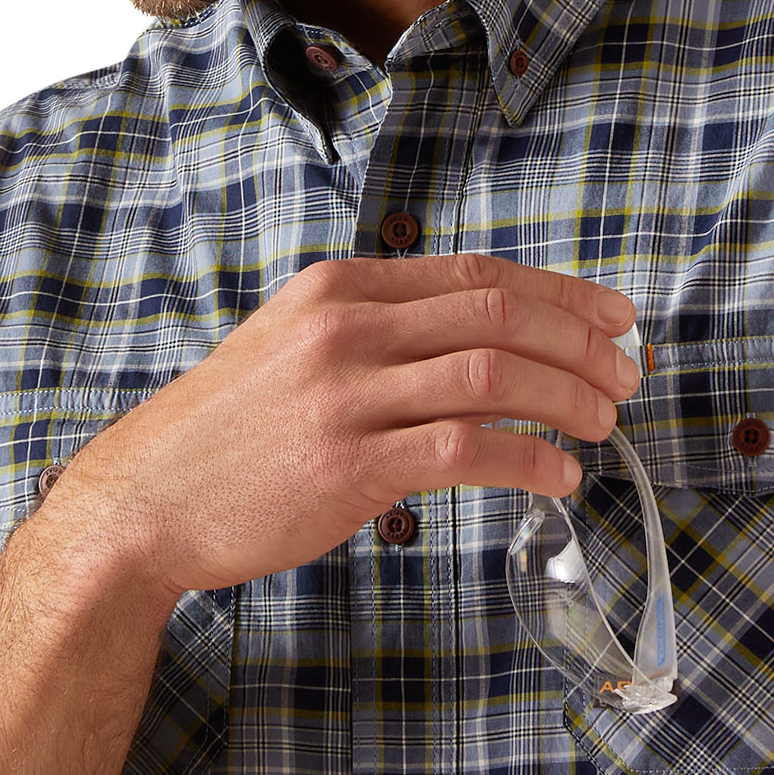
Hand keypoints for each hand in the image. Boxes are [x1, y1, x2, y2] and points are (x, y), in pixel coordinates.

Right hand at [42, 252, 640, 597]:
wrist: (144, 500)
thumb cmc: (231, 434)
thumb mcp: (297, 349)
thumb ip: (381, 335)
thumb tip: (486, 349)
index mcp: (341, 287)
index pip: (480, 274)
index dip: (563, 293)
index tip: (617, 317)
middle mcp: (347, 327)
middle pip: (502, 314)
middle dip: (583, 343)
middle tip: (628, 375)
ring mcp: (346, 395)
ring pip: (496, 374)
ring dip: (569, 398)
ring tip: (605, 425)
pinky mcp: (347, 464)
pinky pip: (467, 450)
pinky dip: (530, 461)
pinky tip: (560, 478)